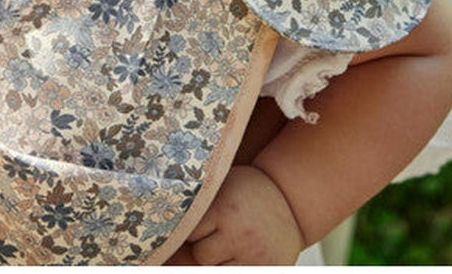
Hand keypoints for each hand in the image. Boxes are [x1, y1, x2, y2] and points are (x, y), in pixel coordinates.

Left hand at [165, 165, 303, 264]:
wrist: (289, 199)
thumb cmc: (244, 191)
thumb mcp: (222, 186)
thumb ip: (198, 204)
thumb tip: (161, 227)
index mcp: (225, 208)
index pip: (189, 231)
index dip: (190, 229)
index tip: (197, 222)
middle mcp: (240, 233)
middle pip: (202, 256)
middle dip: (204, 248)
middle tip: (216, 234)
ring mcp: (254, 256)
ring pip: (217, 270)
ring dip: (218, 261)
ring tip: (229, 244)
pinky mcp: (267, 270)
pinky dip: (231, 267)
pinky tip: (236, 256)